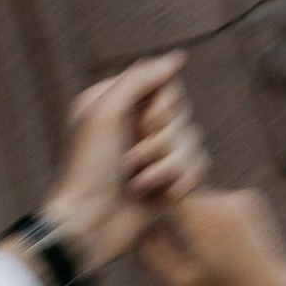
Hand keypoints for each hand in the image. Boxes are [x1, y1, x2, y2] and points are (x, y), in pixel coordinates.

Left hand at [35, 53, 206, 277]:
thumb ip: (140, 79)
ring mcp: (154, 155)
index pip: (165, 85)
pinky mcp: (168, 181)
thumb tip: (178, 58)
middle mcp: (136, 124)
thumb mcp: (104, 113)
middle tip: (130, 162)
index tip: (147, 123)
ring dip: (167, 166)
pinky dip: (183, 181)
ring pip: (193, 141)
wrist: (88, 228)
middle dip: (162, 141)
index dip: (165, 104)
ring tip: (137, 185)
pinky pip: (198, 167)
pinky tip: (164, 197)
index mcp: (117, 102)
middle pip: (182, 113)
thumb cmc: (87, 170)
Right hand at [138, 187, 285, 285]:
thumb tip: (137, 228)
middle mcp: (222, 199)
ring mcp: (239, 197)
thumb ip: (153, 253)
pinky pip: (219, 202)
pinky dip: (212, 217)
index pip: (161, 192)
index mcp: (202, 218)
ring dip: (193, 215)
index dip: (144, 195)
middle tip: (158, 229)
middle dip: (168, 208)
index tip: (132, 204)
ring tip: (201, 248)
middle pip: (180, 193)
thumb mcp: (181, 283)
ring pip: (200, 197)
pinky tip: (221, 244)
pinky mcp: (251, 198)